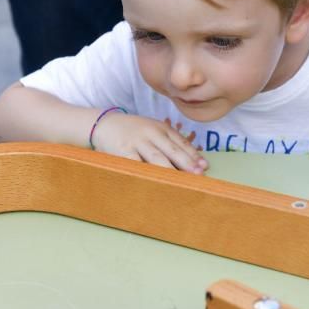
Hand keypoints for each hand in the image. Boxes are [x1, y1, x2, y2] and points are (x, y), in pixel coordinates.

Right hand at [92, 114, 208, 173]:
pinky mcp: (123, 151)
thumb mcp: (153, 130)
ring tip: (182, 183)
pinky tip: (155, 183)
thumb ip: (170, 143)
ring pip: (157, 159)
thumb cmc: (134, 131)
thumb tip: (193, 162)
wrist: (104, 124)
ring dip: (171, 172)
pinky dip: (146, 174)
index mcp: (161, 128)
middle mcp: (151, 133)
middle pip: (172, 150)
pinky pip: (137, 165)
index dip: (193, 155)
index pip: (181, 142)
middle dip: (187, 163)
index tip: (204, 167)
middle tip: (199, 175)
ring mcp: (137, 142)